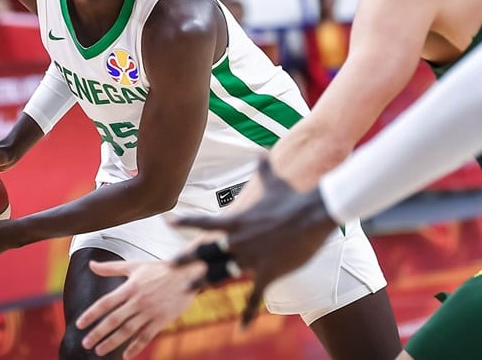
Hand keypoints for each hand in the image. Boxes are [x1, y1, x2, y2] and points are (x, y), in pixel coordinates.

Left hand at [76, 260, 204, 358]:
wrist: (188, 274)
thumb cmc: (160, 269)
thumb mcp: (135, 265)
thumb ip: (112, 267)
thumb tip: (91, 264)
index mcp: (130, 287)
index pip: (106, 303)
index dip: (91, 314)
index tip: (79, 325)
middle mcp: (138, 300)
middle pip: (114, 320)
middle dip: (98, 333)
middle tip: (85, 343)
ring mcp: (150, 311)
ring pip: (128, 331)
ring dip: (112, 342)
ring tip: (99, 351)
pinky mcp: (162, 320)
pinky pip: (146, 336)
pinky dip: (135, 347)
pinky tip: (126, 355)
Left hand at [173, 158, 337, 325]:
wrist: (313, 213)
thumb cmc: (293, 197)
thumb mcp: (275, 181)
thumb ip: (263, 169)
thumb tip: (260, 153)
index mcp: (237, 220)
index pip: (204, 221)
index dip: (185, 222)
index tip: (168, 222)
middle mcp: (238, 240)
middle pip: (205, 251)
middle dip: (184, 258)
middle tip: (168, 264)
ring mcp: (250, 258)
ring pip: (220, 273)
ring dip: (202, 282)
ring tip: (186, 289)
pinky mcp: (267, 273)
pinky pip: (254, 298)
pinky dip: (247, 315)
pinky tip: (241, 329)